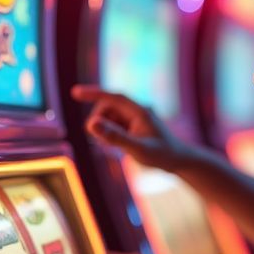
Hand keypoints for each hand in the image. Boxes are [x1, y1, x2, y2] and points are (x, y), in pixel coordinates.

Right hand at [70, 85, 197, 172]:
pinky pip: (113, 125)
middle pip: (107, 108)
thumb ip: (114, 137)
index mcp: (139, 111)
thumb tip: (91, 124)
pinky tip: (116, 148)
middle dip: (99, 123)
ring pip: (108, 117)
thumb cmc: (161, 155)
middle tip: (103, 144)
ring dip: (104, 131)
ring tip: (113, 149)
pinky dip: (109, 134)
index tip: (75, 92)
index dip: (93, 93)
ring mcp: (135, 117)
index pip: (113, 97)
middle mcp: (137, 110)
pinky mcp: (133, 125)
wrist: (178, 161)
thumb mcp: (137, 149)